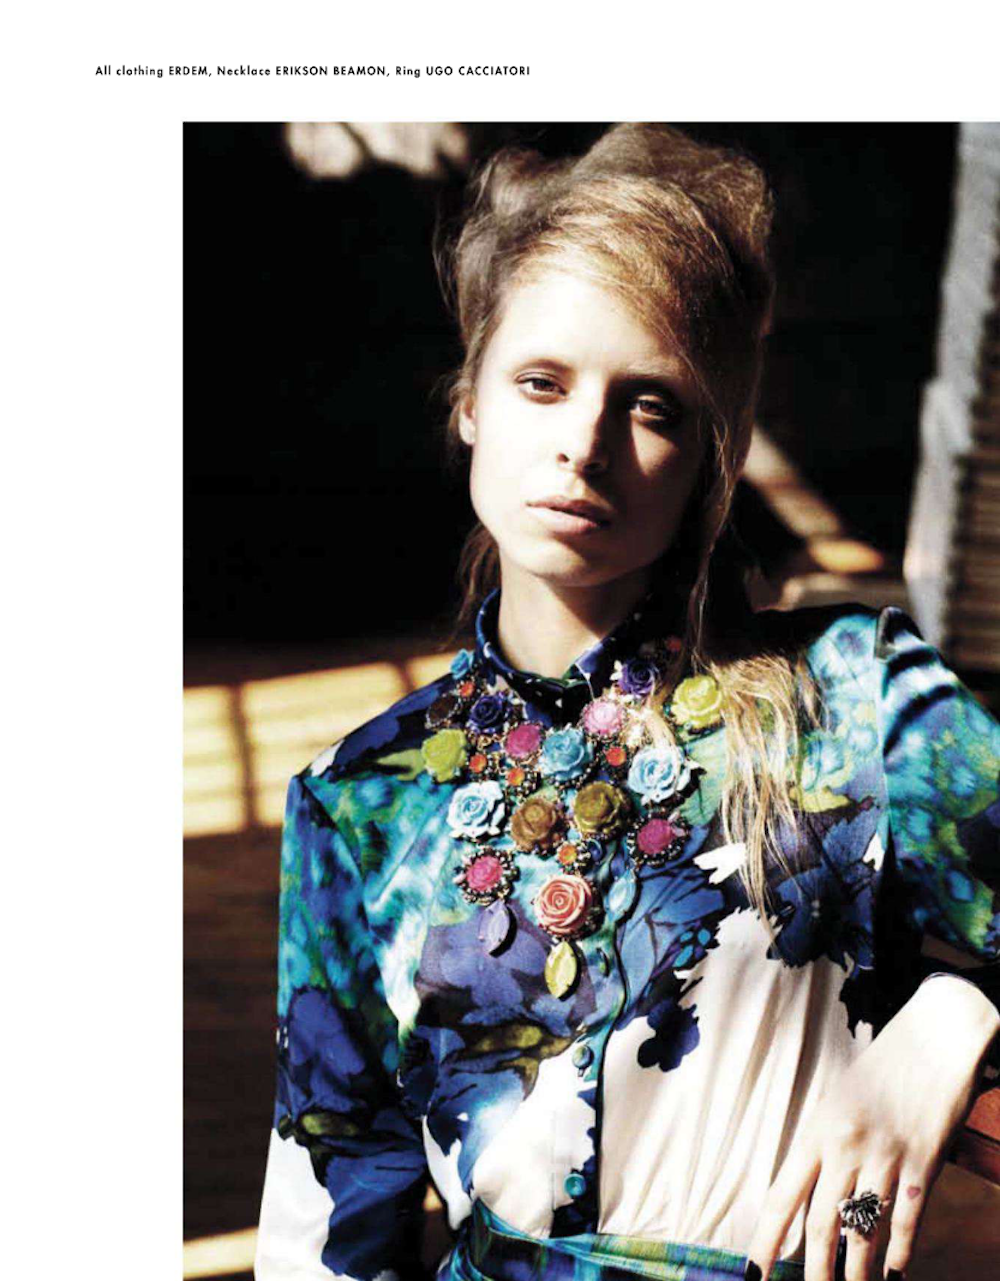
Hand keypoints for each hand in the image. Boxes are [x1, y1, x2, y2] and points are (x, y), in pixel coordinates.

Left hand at [745, 975, 998, 1280]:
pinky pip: (907, 1219)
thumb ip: (822, 1145)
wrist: (933, 1039)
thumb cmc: (880, 1069)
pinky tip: (894, 1275)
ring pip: (864, 1231)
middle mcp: (846, 1147)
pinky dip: (901, 1253)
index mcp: (817, 1129)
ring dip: (855, 1273)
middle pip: (821, 1224)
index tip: (756, 1270)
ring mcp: (886, 1157)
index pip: (784, 1195)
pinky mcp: (922, 1164)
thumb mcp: (837, 1099)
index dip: (768, 1238)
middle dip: (813, 1270)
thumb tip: (807, 1193)